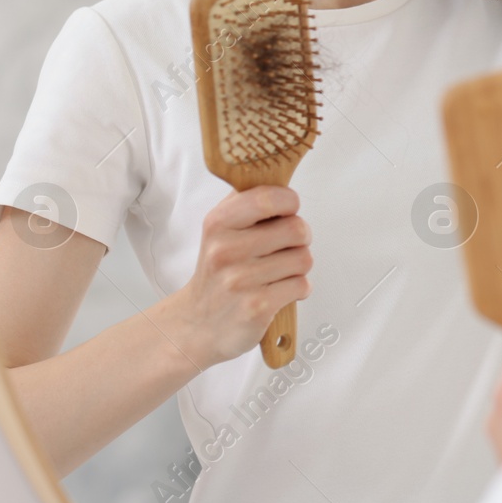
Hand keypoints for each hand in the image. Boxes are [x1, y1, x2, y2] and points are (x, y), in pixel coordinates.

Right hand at [158, 185, 312, 368]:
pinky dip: (298, 289)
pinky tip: (278, 291)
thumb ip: (248, 202)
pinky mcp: (256, 307)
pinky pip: (302, 285)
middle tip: (285, 246)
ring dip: (298, 266)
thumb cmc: (219, 271)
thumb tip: (281, 178)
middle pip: (297, 228)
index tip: (287, 210)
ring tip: (277, 272)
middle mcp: (226, 250)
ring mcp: (240, 280)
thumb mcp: (221, 229)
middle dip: (300, 238)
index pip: (269, 197)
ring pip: (304, 258)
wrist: (197, 324)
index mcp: (218, 223)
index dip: (289, 202)